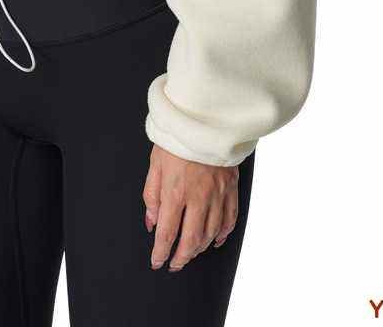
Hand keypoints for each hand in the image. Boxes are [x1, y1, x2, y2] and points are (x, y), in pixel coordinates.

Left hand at [143, 144, 238, 270]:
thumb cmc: (177, 139)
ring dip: (200, 248)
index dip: (161, 252)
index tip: (157, 262)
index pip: (167, 233)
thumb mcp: (154, 165)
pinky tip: (216, 240)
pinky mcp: (231, 188)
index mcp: (175, 192)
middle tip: (174, 264)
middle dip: (182, 257)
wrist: (204, 119)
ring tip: (191, 253)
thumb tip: (152, 222)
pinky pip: (230, 219)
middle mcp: (198, 197)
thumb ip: (152, 197)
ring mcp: (218, 194)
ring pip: (212, 233)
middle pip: (191, 239)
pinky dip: (223, 234)